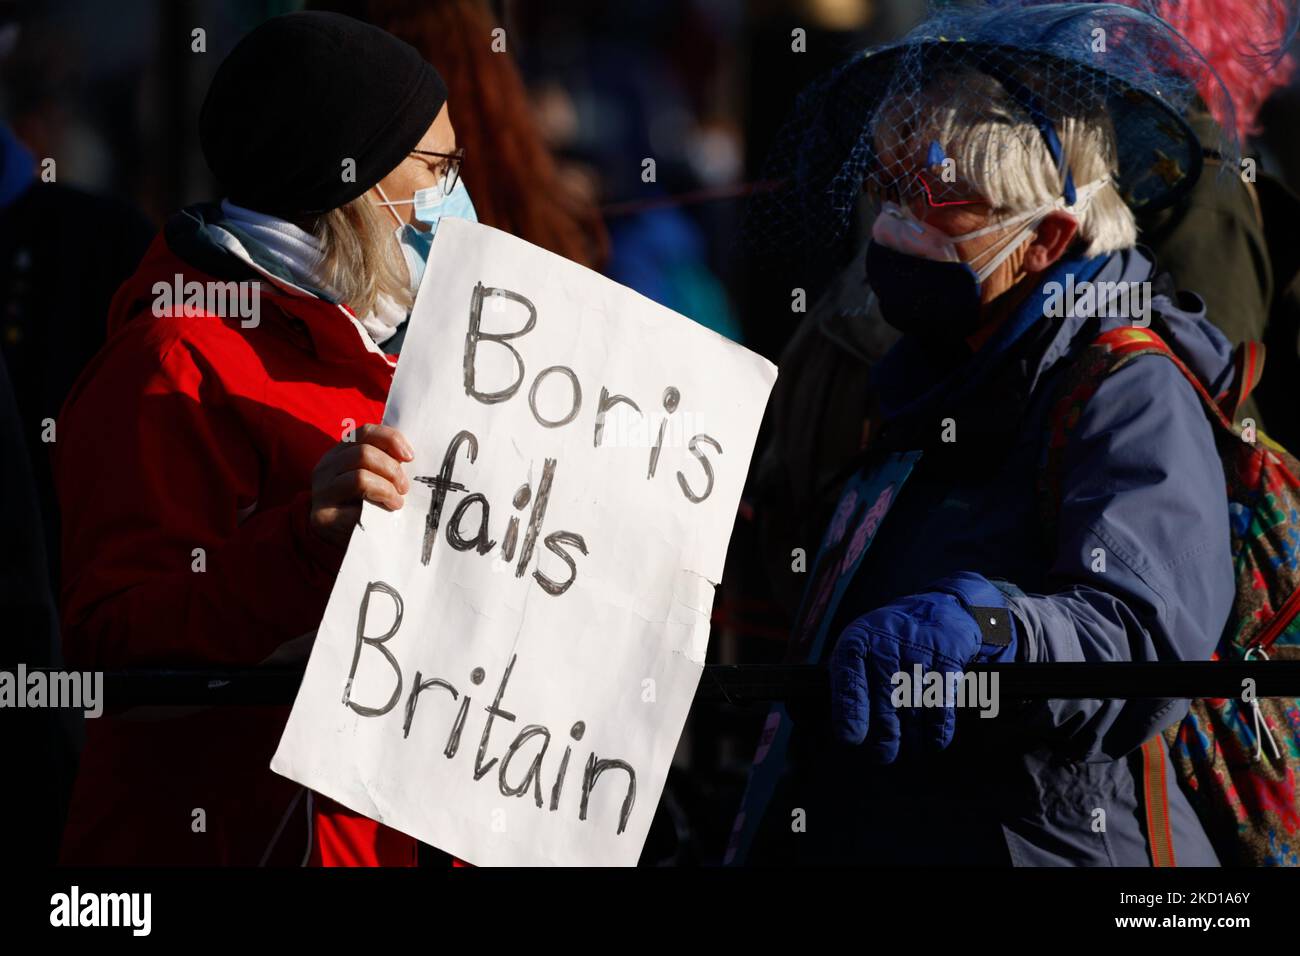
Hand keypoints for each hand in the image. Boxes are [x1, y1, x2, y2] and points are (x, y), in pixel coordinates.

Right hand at [309, 423, 413, 547]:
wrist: (348, 545)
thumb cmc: (369, 508)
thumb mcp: (378, 480)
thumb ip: (386, 464)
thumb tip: (408, 455)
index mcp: (340, 453)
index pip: (365, 432)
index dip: (390, 439)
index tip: (410, 456)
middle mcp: (326, 466)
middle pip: (363, 452)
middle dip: (392, 468)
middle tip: (404, 487)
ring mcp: (321, 489)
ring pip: (360, 474)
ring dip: (387, 486)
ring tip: (397, 501)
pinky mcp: (322, 513)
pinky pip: (356, 496)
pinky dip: (380, 498)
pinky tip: (388, 508)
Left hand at [828, 572, 1016, 762]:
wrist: (936, 607)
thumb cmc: (888, 639)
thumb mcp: (860, 646)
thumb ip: (847, 680)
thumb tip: (831, 728)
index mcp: (857, 641)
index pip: (850, 678)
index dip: (850, 711)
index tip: (851, 739)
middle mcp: (887, 644)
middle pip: (885, 698)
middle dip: (885, 734)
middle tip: (883, 756)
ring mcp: (919, 651)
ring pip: (914, 705)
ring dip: (913, 736)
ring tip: (909, 752)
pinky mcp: (947, 660)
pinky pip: (943, 701)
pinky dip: (940, 727)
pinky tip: (935, 742)